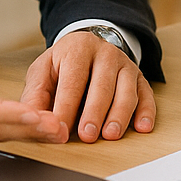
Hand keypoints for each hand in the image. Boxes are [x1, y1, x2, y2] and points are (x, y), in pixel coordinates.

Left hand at [20, 29, 156, 142]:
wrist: (89, 45)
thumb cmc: (63, 64)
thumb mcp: (43, 71)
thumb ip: (36, 95)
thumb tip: (34, 121)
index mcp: (78, 49)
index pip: (72, 81)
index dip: (66, 107)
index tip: (59, 130)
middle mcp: (105, 53)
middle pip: (102, 85)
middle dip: (94, 112)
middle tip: (87, 135)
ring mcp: (125, 64)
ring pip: (127, 90)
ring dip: (120, 114)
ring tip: (111, 134)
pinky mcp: (139, 77)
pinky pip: (146, 94)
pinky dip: (146, 112)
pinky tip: (142, 127)